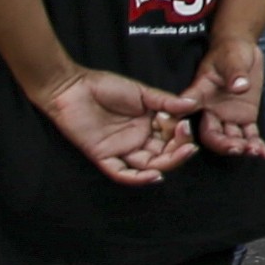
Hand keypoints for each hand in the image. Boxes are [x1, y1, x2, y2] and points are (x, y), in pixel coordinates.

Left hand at [29, 64, 199, 185]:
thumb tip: (192, 104)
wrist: (72, 88)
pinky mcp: (103, 157)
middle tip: (188, 144)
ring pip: (148, 165)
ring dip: (166, 164)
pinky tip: (154, 176)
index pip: (171, 137)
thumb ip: (166, 100)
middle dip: (179, 151)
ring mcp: (121, 150)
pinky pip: (122, 173)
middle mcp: (137, 140)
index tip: (185, 124)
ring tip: (179, 155)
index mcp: (148, 124)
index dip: (181, 135)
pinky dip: (138, 178)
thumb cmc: (105, 86)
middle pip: (163, 154)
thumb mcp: (142, 92)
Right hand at [176, 46, 264, 159]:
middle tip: (237, 148)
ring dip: (242, 148)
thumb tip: (239, 86)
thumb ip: (234, 73)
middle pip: (212, 135)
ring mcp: (228, 116)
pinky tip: (264, 153)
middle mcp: (212, 110)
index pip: (189, 116)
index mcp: (200, 96)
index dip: (189, 130)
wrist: (244, 48)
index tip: (195, 141)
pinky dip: (257, 144)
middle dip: (224, 145)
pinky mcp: (245, 116)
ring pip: (232, 138)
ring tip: (254, 151)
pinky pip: (250, 134)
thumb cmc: (230, 50)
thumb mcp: (231, 58)